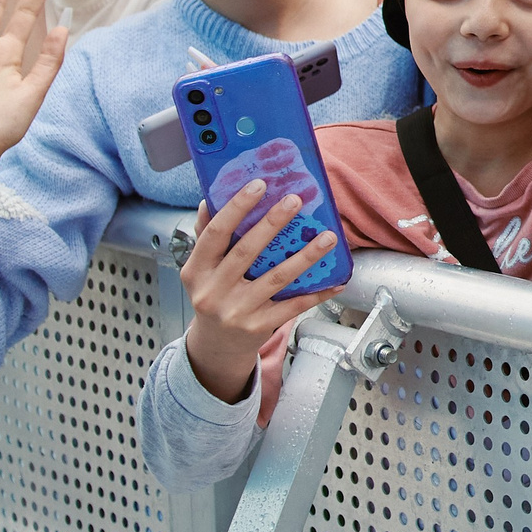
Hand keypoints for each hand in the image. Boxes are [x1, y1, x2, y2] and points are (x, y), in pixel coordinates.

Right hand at [177, 189, 340, 403]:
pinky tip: (336, 280)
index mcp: (196, 271)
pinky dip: (316, 293)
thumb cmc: (214, 295)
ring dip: (306, 256)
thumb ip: (206, 236)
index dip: (235, 209)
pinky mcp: (258, 327)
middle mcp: (213, 292)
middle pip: (246, 252)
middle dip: (272, 224)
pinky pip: (292, 306)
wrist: (216, 346)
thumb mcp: (201, 269)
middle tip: (295, 200)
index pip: (215, 234)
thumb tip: (210, 198)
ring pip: (276, 278)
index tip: (258, 185)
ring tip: (328, 236)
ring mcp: (236, 311)